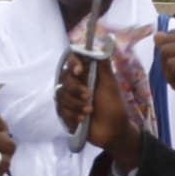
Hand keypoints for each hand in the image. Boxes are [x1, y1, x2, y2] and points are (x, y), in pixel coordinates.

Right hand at [55, 47, 141, 171]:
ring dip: (75, 104)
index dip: (72, 62)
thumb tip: (101, 44)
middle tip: (89, 97)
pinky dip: (72, 115)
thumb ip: (103, 66)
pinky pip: (60, 110)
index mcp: (86, 74)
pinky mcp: (66, 113)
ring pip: (60, 95)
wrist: (114, 131)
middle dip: (75, 88)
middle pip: (64, 78)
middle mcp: (76, 84)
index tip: (78, 70)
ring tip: (89, 111)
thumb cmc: (114, 106)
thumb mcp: (111, 84)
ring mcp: (70, 99)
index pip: (72, 60)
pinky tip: (82, 120)